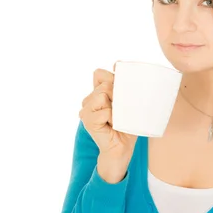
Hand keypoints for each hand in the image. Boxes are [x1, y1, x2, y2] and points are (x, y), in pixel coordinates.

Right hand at [79, 64, 137, 182]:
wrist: (122, 149)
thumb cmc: (127, 126)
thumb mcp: (127, 102)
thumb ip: (122, 85)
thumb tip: (117, 63)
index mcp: (96, 92)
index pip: (99, 73)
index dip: (112, 79)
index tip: (120, 94)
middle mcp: (88, 99)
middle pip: (105, 84)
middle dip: (118, 96)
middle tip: (121, 112)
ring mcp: (85, 109)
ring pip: (103, 94)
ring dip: (116, 108)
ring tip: (117, 119)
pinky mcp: (87, 120)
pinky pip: (105, 110)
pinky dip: (114, 119)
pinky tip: (113, 126)